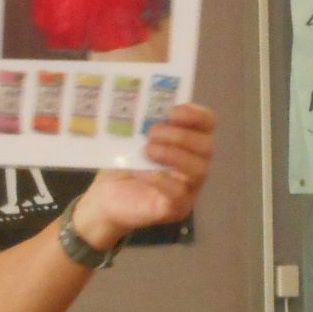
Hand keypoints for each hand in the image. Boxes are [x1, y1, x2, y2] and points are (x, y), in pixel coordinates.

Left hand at [71, 102, 213, 247]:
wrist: (105, 197)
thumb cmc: (123, 164)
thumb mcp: (133, 138)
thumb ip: (146, 122)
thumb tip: (146, 103)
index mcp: (188, 141)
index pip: (207, 123)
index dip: (195, 115)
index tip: (172, 111)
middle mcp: (195, 164)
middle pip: (207, 146)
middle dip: (180, 136)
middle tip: (152, 132)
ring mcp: (189, 188)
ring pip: (199, 170)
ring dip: (173, 155)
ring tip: (147, 151)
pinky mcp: (177, 208)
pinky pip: (179, 193)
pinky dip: (161, 179)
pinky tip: (143, 172)